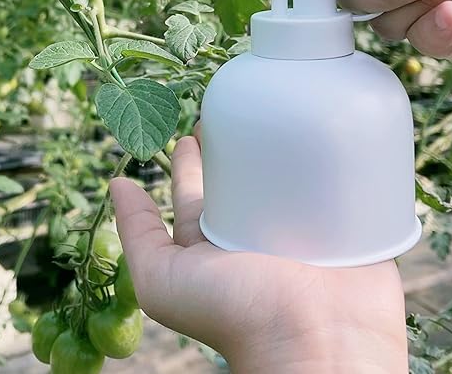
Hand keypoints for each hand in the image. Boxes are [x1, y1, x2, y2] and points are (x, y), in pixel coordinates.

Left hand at [111, 133, 408, 373]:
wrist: (319, 341)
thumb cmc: (236, 315)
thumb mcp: (163, 281)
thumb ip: (138, 234)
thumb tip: (117, 183)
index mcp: (211, 246)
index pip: (192, 193)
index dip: (186, 164)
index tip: (187, 134)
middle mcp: (249, 235)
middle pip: (233, 179)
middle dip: (224, 148)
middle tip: (221, 111)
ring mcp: (295, 227)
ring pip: (276, 176)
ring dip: (270, 146)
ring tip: (264, 110)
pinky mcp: (334, 221)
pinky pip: (323, 181)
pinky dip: (318, 158)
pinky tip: (314, 128)